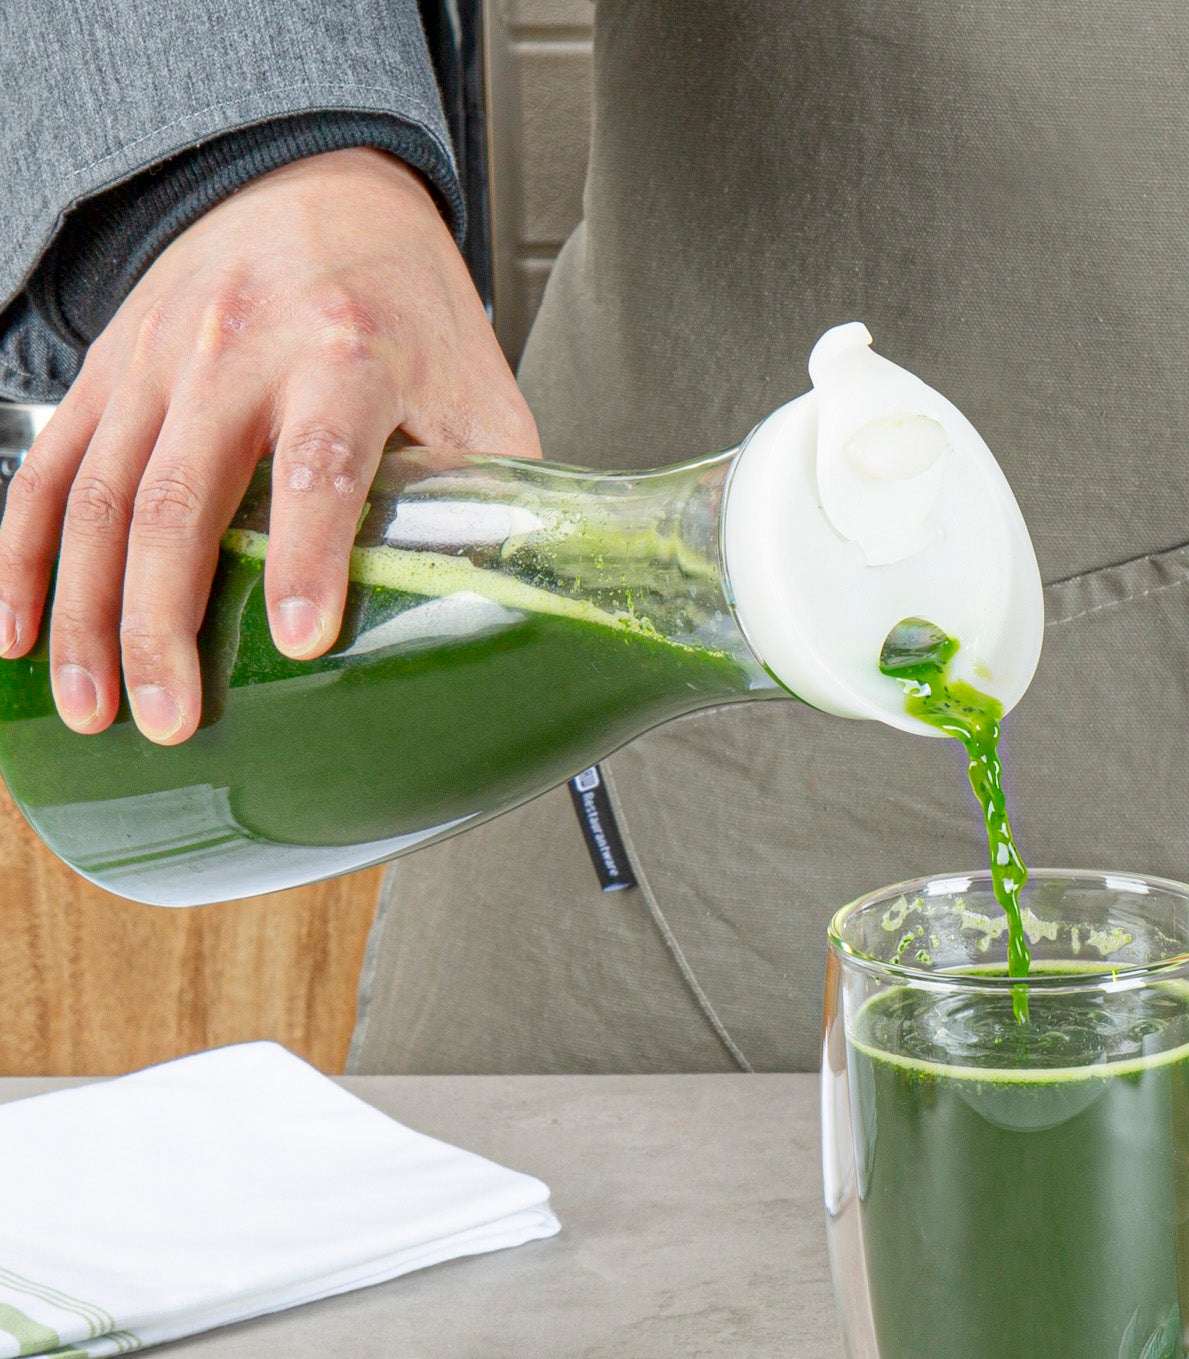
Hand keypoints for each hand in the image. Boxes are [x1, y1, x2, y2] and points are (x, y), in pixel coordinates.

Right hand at [0, 147, 539, 743]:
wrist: (317, 183)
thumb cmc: (406, 302)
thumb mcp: (477, 388)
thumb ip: (494, 494)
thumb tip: (513, 612)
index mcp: (347, 352)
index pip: (322, 460)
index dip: (312, 552)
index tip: (303, 636)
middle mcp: (236, 352)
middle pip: (182, 498)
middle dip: (163, 622)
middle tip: (171, 720)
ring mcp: (157, 361)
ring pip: (98, 496)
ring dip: (85, 613)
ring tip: (90, 708)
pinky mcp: (108, 372)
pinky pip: (50, 471)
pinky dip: (21, 555)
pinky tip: (14, 632)